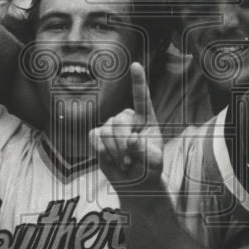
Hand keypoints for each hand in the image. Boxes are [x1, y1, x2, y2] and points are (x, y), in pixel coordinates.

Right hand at [90, 63, 163, 192]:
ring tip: (125, 163)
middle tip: (130, 161)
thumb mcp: (154, 162)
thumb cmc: (148, 169)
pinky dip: (102, 153)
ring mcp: (111, 126)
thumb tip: (131, 139)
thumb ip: (145, 151)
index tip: (135, 65)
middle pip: (120, 121)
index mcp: (145, 119)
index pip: (142, 97)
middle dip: (124, 143)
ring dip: (115, 152)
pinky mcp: (97, 136)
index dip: (138, 81)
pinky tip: (111, 159)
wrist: (134, 184)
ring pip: (107, 131)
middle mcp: (128, 118)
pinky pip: (95, 139)